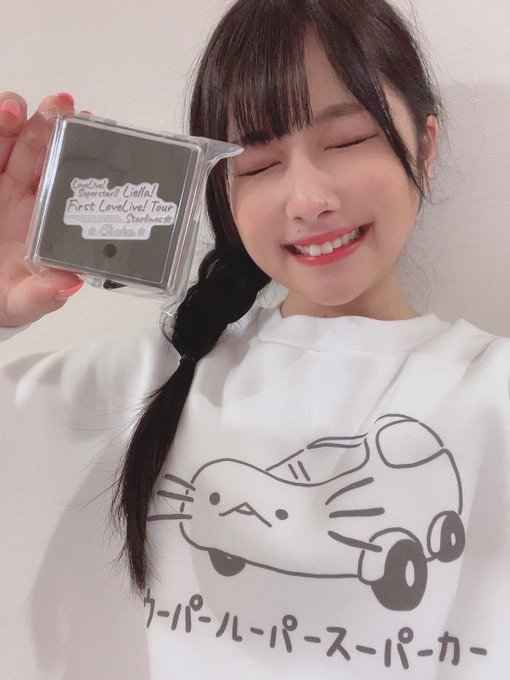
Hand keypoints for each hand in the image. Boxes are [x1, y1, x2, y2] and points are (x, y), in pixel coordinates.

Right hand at [0, 92, 85, 326]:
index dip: (76, 152)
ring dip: (11, 119)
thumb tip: (71, 285)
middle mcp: (23, 193)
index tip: (87, 129)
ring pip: (5, 140)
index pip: (64, 176)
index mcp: (45, 216)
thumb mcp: (25, 300)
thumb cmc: (11, 295)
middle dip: (49, 124)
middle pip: (37, 149)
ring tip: (15, 108)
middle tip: (60, 105)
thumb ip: (45, 294)